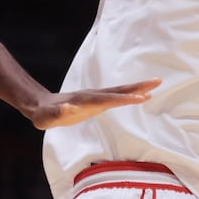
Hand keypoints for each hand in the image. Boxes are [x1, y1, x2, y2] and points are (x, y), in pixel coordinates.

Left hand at [26, 79, 159, 129]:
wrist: (40, 106)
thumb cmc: (45, 114)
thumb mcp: (49, 116)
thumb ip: (58, 112)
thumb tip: (68, 108)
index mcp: (86, 100)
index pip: (110, 100)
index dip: (126, 99)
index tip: (142, 98)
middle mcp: (93, 96)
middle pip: (120, 90)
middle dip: (139, 87)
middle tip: (157, 82)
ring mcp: (95, 97)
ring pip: (120, 91)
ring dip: (137, 88)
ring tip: (154, 86)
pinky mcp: (96, 101)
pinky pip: (116, 96)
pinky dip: (130, 95)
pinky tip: (140, 96)